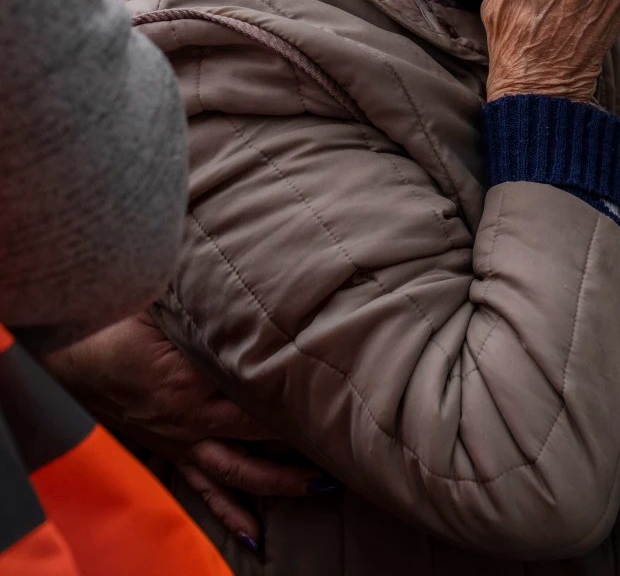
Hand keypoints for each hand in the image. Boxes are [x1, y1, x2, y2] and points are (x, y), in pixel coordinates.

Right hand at [44, 312, 324, 547]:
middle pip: (257, 435)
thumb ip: (209, 308)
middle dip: (300, 444)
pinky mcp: (167, 451)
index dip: (295, 398)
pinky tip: (251, 534)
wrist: (72, 352)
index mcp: (193, 381)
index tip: (335, 395)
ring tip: (316, 489)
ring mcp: (179, 440)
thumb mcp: (168, 306)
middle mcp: (191, 418)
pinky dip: (227, 512)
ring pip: (236, 471)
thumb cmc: (123, 320)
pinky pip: (201, 488)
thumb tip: (252, 291)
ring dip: (276, 482)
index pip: (256, 395)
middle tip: (342, 445)